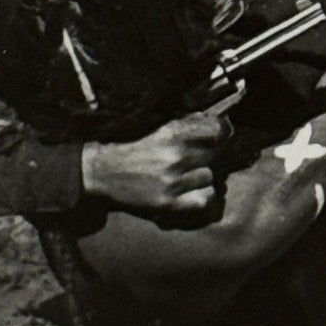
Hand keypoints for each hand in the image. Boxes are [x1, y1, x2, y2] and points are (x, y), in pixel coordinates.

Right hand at [79, 95, 238, 213]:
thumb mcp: (157, 128)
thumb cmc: (132, 148)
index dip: (222, 133)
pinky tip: (188, 194)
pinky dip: (200, 197)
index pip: (217, 130)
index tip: (221, 136)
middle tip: (189, 162)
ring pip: (209, 177)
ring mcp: (173, 180)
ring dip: (200, 178)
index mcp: (172, 132)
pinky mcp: (169, 202)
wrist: (103, 173)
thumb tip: (215, 123)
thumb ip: (185, 125)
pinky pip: (204, 199)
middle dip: (204, 158)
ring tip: (183, 179)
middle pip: (213, 156)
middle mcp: (175, 155)